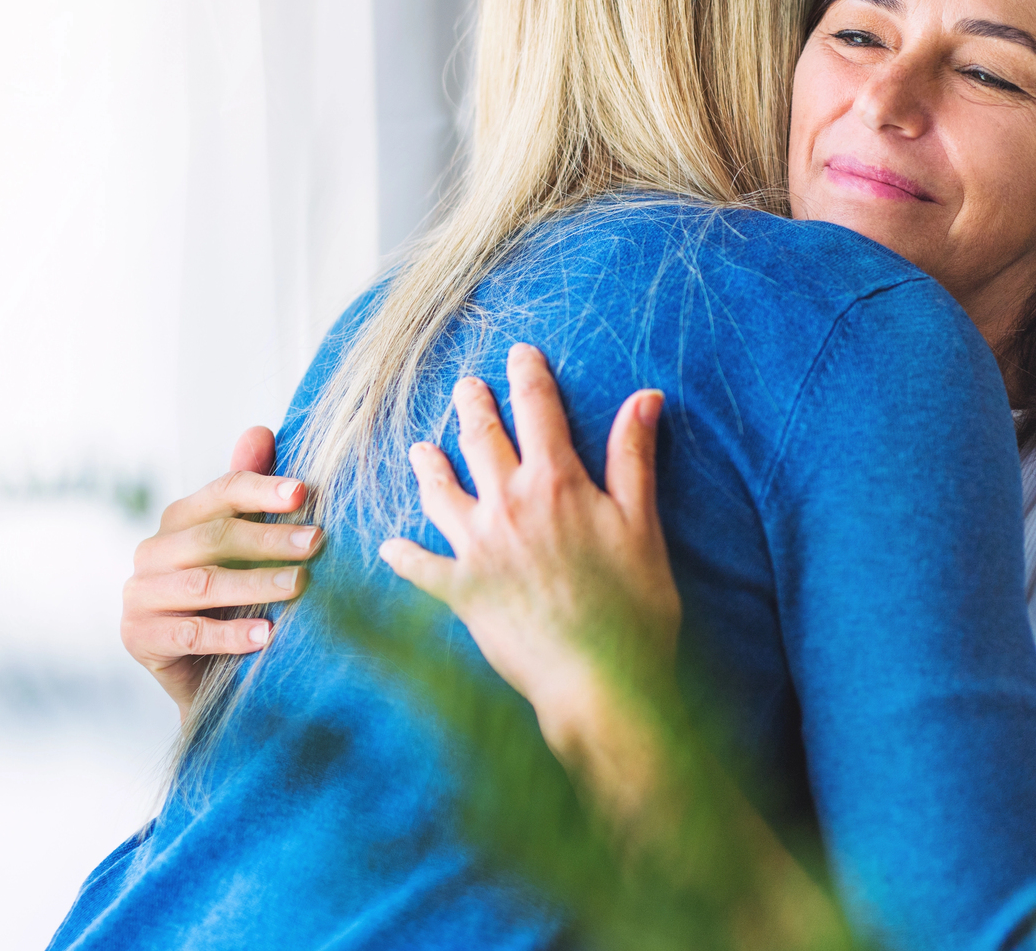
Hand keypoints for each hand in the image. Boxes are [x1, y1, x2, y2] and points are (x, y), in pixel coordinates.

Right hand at [120, 426, 322, 717]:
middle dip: (268, 538)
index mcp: (179, 520)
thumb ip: (249, 494)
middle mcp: (152, 551)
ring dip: (255, 584)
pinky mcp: (139, 637)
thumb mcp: (245, 549)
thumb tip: (259, 430)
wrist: (204, 676)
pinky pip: (189, 633)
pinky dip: (230, 633)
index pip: (220, 492)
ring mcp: (140, 595)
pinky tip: (266, 635)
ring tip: (299, 587)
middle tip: (316, 544)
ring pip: (203, 583)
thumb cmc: (232, 600)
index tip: (303, 492)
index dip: (260, 488)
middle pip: (213, 536)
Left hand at [380, 343, 677, 755]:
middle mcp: (507, 505)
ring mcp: (477, 548)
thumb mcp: (643, 524)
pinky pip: (421, 568)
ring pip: (441, 492)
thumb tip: (645, 395)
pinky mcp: (460, 592)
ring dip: (428, 467)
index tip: (519, 353)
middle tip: (466, 386)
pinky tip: (389, 547)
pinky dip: (403, 556)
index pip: (539, 411)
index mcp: (555, 483)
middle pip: (482, 440)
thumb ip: (634, 457)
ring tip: (419, 449)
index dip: (528, 377)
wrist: (596, 682)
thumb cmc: (633, 607)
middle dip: (473, 407)